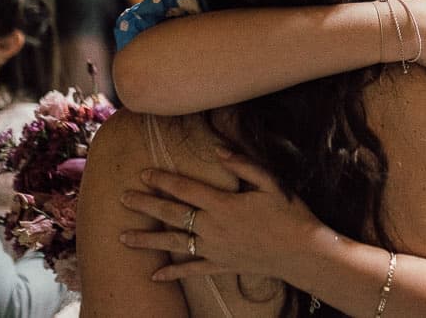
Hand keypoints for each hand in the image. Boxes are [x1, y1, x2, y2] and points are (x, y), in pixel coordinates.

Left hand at [119, 152, 321, 281]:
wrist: (303, 252)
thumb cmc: (290, 214)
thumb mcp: (270, 182)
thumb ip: (243, 164)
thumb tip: (217, 150)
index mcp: (223, 204)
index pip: (185, 189)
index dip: (163, 180)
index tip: (143, 173)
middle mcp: (213, 227)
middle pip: (173, 214)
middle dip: (146, 205)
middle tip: (123, 198)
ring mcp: (215, 249)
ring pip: (174, 243)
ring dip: (148, 240)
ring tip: (123, 237)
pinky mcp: (221, 265)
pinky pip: (192, 269)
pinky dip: (173, 273)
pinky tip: (154, 276)